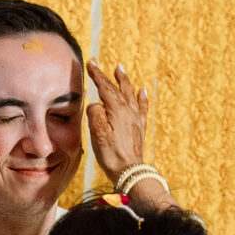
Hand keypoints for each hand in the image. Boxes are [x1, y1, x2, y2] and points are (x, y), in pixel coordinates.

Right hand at [86, 59, 149, 183]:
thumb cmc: (111, 153)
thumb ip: (95, 113)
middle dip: (109, 76)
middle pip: (118, 88)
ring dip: (124, 81)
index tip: (90, 64)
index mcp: (117, 109)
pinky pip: (142, 106)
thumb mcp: (97, 132)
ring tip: (120, 70)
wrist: (128, 170)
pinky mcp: (140, 126)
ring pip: (130, 93)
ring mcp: (136, 118)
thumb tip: (97, 105)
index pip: (105, 87)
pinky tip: (143, 91)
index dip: (97, 75)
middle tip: (102, 66)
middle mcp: (129, 110)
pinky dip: (142, 97)